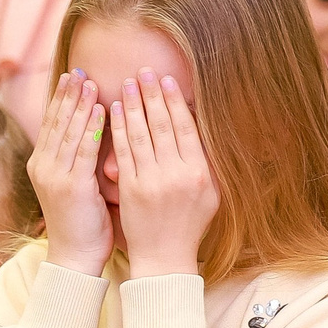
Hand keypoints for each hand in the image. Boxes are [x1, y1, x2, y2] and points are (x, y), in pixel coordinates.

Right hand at [32, 72, 111, 275]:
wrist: (75, 257)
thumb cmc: (82, 223)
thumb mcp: (76, 185)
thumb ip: (80, 159)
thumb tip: (94, 131)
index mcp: (43, 165)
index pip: (51, 123)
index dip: (61, 98)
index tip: (72, 75)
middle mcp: (44, 167)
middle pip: (56, 121)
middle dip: (68, 93)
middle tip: (78, 68)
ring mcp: (55, 176)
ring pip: (67, 131)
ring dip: (79, 104)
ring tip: (89, 80)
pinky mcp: (72, 186)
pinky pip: (82, 150)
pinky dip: (91, 128)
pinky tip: (101, 110)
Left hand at [111, 71, 220, 278]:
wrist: (165, 257)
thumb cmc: (190, 224)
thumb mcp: (211, 193)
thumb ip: (206, 161)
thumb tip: (199, 125)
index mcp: (200, 173)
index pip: (187, 128)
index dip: (175, 102)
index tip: (166, 81)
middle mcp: (177, 174)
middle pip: (163, 125)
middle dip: (152, 95)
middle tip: (144, 71)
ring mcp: (152, 181)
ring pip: (141, 135)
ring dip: (133, 105)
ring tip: (128, 83)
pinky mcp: (131, 189)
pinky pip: (124, 152)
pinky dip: (119, 129)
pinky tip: (115, 110)